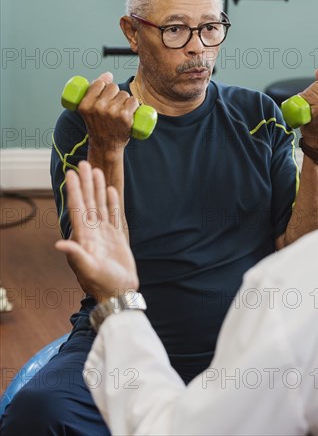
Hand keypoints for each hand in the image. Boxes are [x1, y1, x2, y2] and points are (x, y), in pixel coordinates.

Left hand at [55, 161, 138, 302]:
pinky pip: (114, 214)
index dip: (74, 190)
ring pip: (100, 204)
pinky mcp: (116, 237)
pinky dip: (112, 202)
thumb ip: (76, 255)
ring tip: (97, 171)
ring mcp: (104, 233)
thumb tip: (59, 243)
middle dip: (85, 182)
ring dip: (97, 188)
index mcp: (83, 237)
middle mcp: (92, 232)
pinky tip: (110, 190)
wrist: (120, 293)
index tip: (71, 173)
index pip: (78, 208)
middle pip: (88, 201)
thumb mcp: (89, 270)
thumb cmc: (103, 284)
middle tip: (84, 163)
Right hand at [78, 72, 139, 151]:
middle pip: (113, 87)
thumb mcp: (89, 108)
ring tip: (120, 112)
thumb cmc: (98, 125)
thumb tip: (109, 74)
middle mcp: (98, 107)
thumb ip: (94, 90)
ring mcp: (112, 112)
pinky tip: (130, 112)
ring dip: (125, 100)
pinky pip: (133, 101)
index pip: (99, 83)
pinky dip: (134, 105)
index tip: (105, 96)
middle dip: (115, 94)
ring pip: (124, 94)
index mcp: (85, 104)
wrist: (106, 146)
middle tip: (113, 106)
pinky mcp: (125, 117)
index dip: (104, 87)